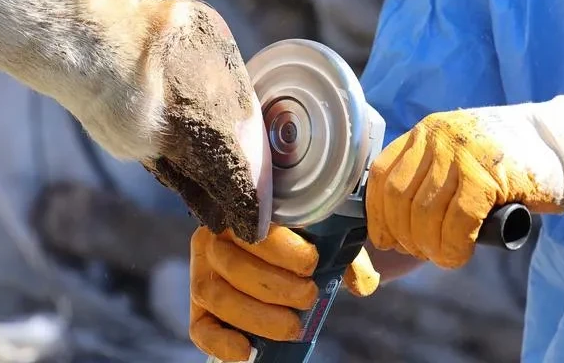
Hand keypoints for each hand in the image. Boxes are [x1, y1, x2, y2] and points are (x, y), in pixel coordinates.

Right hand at [188, 225, 379, 361]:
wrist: (287, 260)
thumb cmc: (305, 243)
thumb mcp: (326, 239)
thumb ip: (345, 255)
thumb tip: (363, 284)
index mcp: (242, 213)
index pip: (250, 226)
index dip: (279, 248)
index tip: (312, 263)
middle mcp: (214, 240)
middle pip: (232, 264)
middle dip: (275, 286)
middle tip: (309, 297)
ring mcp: (203, 274)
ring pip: (216, 295)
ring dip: (257, 315)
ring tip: (293, 326)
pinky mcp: (200, 309)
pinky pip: (200, 327)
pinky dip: (221, 341)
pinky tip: (248, 350)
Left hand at [366, 95, 563, 268]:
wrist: (558, 140)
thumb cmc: (505, 160)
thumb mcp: (458, 155)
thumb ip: (430, 177)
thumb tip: (398, 226)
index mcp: (424, 132)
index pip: (382, 176)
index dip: (379, 214)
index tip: (386, 239)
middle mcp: (437, 136)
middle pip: (400, 198)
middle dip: (405, 235)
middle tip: (423, 252)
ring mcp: (462, 152)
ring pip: (426, 212)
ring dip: (430, 245)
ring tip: (444, 256)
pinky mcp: (488, 173)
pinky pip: (458, 219)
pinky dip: (454, 245)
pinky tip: (458, 254)